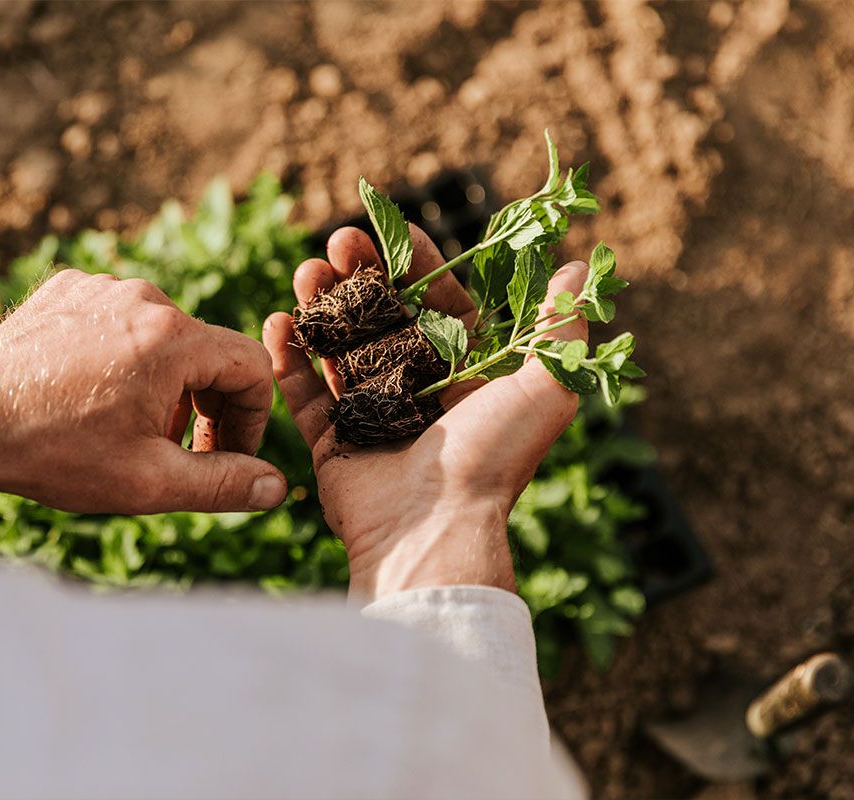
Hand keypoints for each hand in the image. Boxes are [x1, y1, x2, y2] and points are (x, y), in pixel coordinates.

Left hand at [0, 270, 286, 513]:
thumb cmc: (56, 453)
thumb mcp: (149, 482)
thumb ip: (223, 485)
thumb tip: (277, 487)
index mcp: (174, 339)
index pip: (251, 368)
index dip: (252, 418)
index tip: (225, 456)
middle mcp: (144, 297)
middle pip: (208, 351)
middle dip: (206, 405)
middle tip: (178, 452)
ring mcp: (103, 286)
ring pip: (164, 337)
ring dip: (164, 383)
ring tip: (129, 427)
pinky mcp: (69, 287)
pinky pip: (120, 319)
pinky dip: (123, 356)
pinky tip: (92, 393)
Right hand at [262, 225, 587, 601]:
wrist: (435, 529)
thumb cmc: (494, 455)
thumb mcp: (547, 387)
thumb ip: (561, 327)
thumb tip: (577, 271)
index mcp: (467, 376)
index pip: (437, 304)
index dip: (415, 264)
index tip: (392, 227)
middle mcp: (419, 394)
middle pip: (381, 319)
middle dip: (358, 276)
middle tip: (337, 242)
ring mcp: (371, 418)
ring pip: (338, 349)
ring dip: (319, 307)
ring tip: (304, 273)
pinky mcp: (333, 445)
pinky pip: (304, 397)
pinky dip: (287, 361)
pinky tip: (275, 323)